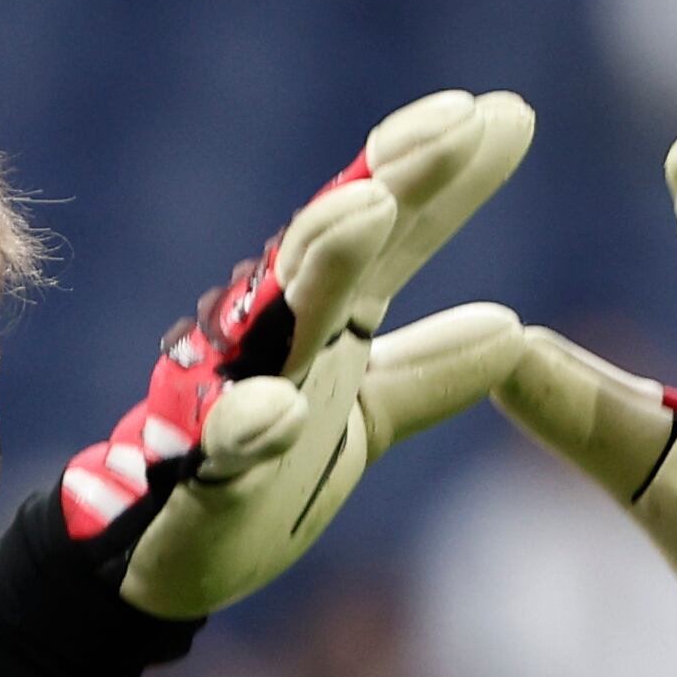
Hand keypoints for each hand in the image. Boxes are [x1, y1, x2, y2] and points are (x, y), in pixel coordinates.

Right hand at [62, 90, 533, 618]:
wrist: (165, 561)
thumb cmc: (262, 479)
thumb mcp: (363, 421)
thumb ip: (427, 374)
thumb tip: (511, 326)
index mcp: (323, 324)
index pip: (388, 237)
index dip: (444, 180)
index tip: (507, 115)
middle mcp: (279, 340)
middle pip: (338, 243)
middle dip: (394, 179)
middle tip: (458, 122)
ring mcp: (234, 395)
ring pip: (281, 315)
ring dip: (323, 260)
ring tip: (371, 208)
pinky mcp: (202, 474)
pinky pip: (221, 447)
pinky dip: (248, 427)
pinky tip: (281, 410)